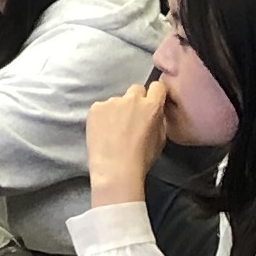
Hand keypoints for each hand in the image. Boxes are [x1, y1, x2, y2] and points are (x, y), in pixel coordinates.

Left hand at [82, 75, 171, 208]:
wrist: (115, 169)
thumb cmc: (141, 159)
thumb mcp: (160, 140)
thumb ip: (159, 120)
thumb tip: (156, 113)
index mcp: (151, 106)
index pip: (158, 86)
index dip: (156, 94)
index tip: (153, 101)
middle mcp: (132, 99)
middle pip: (136, 89)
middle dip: (136, 100)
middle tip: (132, 117)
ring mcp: (112, 102)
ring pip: (118, 100)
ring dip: (118, 110)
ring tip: (115, 130)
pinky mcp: (96, 108)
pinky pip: (102, 107)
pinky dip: (103, 116)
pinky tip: (103, 131)